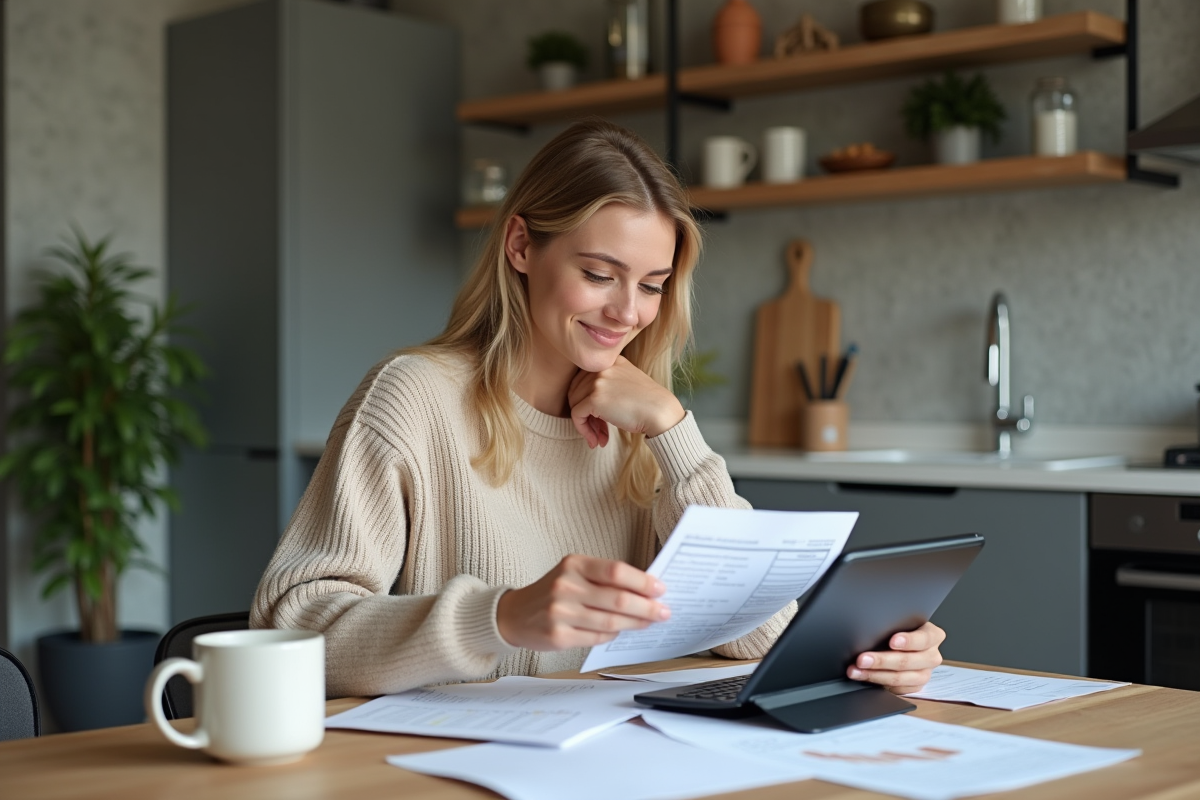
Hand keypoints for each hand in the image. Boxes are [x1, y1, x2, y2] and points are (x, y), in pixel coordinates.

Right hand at [496, 555, 670, 650]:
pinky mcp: (559, 636)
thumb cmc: (552, 592)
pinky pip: (597, 637)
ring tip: (649, 622)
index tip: (660, 589)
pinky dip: (613, 635)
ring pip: (611, 621)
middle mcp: (566, 586)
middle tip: (664, 612)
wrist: (513, 615)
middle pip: (618, 599)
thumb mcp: (573, 574)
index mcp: (574, 565)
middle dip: (647, 607)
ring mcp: (561, 612)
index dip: (643, 581)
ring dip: (635, 624)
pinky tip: (621, 632)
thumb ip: (603, 579)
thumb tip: (644, 590)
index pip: (616, 571)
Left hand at [567, 356, 684, 447]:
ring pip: (574, 404)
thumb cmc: (648, 404)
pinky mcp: (595, 397)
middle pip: (576, 392)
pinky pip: (577, 415)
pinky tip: (596, 441)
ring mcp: (597, 381)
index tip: (599, 420)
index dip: (587, 402)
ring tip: (599, 438)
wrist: (661, 412)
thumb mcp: (627, 384)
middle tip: (599, 432)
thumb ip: (606, 386)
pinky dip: (584, 431)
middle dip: (586, 415)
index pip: (585, 380)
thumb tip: (582, 406)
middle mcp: (602, 367)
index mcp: (611, 361)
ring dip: (586, 426)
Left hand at [846, 621, 944, 694]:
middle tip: (862, 659)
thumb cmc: (901, 628)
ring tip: (856, 671)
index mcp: (933, 636)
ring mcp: (925, 674)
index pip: (923, 639)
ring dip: (874, 674)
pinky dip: (877, 683)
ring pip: (900, 678)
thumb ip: (893, 624)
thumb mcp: (901, 621)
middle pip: (908, 661)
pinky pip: (896, 689)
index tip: (892, 641)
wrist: (906, 643)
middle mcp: (932, 656)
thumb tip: (869, 625)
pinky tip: (863, 677)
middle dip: (882, 660)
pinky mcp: (915, 687)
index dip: (908, 641)